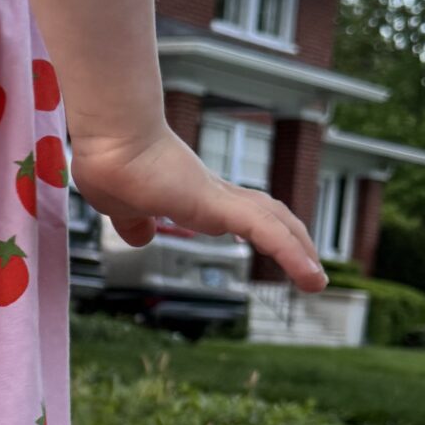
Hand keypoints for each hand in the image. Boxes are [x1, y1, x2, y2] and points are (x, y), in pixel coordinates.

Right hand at [69, 124, 326, 291]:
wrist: (109, 144)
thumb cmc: (109, 165)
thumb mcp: (120, 208)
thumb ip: (133, 223)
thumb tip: (141, 238)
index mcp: (194, 195)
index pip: (242, 211)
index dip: (263, 227)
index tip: (277, 246)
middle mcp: (214, 193)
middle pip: (268, 213)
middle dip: (292, 238)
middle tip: (310, 267)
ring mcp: (219, 198)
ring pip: (275, 223)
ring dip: (300, 250)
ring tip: (316, 280)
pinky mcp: (219, 205)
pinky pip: (266, 233)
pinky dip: (293, 254)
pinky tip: (310, 276)